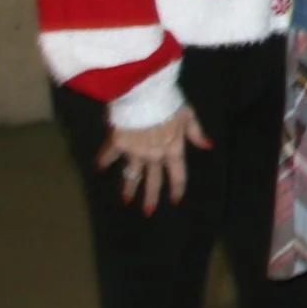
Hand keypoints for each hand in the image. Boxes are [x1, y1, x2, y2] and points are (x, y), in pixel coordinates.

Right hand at [95, 106, 211, 215]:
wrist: (143, 94)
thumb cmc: (169, 101)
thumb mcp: (188, 115)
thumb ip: (196, 132)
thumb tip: (207, 146)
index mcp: (173, 148)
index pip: (178, 174)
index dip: (178, 188)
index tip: (175, 201)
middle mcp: (154, 155)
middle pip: (154, 180)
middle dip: (151, 197)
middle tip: (148, 212)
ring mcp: (135, 152)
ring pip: (132, 175)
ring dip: (129, 188)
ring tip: (126, 201)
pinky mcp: (118, 144)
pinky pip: (110, 155)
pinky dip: (104, 161)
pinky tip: (99, 168)